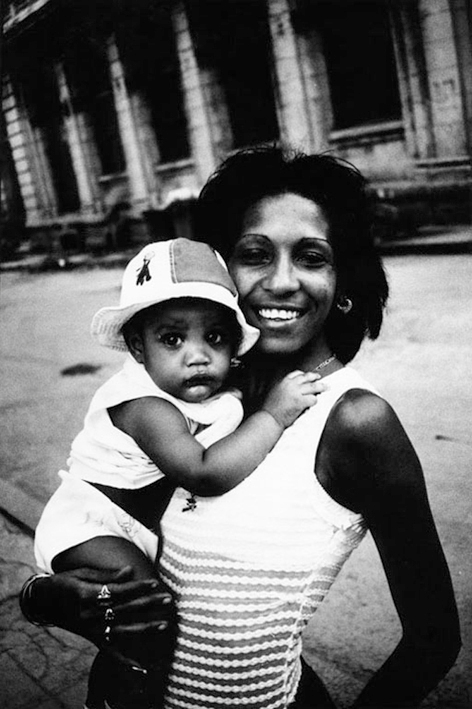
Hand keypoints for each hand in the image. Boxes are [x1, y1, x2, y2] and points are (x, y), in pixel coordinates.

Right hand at [28, 566, 174, 668]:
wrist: (43, 601)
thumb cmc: (65, 582)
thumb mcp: (82, 573)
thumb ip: (107, 574)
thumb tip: (130, 571)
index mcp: (85, 595)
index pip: (117, 592)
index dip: (137, 587)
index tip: (154, 583)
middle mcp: (88, 615)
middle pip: (124, 610)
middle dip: (148, 604)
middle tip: (168, 599)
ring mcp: (89, 629)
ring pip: (121, 630)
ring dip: (145, 628)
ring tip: (165, 624)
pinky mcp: (91, 638)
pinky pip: (110, 651)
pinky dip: (126, 661)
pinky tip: (142, 668)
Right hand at [262, 370, 323, 427]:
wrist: (269, 418)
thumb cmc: (270, 409)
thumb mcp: (275, 392)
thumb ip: (285, 388)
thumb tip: (296, 389)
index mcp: (283, 382)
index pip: (297, 373)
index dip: (304, 374)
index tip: (308, 376)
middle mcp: (290, 385)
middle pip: (307, 377)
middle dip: (315, 377)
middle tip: (320, 378)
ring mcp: (296, 392)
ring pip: (313, 387)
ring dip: (321, 387)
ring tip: (326, 387)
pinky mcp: (300, 401)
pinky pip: (313, 399)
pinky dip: (315, 401)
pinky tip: (313, 403)